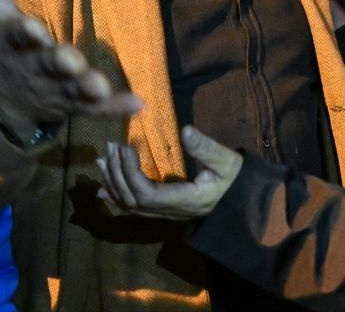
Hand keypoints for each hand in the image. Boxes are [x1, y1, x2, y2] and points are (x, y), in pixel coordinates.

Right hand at [0, 0, 142, 139]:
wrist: (2, 101)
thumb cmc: (7, 47)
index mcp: (18, 44)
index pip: (21, 36)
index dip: (28, 32)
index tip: (33, 27)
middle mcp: (37, 69)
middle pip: (49, 65)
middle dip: (60, 63)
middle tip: (72, 60)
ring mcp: (57, 90)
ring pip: (73, 90)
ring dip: (88, 88)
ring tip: (102, 86)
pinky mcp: (75, 106)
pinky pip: (96, 109)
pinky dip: (115, 108)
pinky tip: (137, 103)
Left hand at [97, 126, 242, 219]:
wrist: (242, 202)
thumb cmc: (235, 180)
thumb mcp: (226, 161)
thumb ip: (206, 148)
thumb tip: (186, 131)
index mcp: (184, 200)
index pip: (147, 195)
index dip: (130, 173)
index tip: (125, 148)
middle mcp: (170, 211)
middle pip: (133, 201)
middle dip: (117, 174)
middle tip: (110, 146)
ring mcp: (165, 214)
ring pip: (130, 206)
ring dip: (113, 183)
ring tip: (102, 160)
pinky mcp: (163, 210)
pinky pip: (134, 208)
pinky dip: (116, 196)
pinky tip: (103, 188)